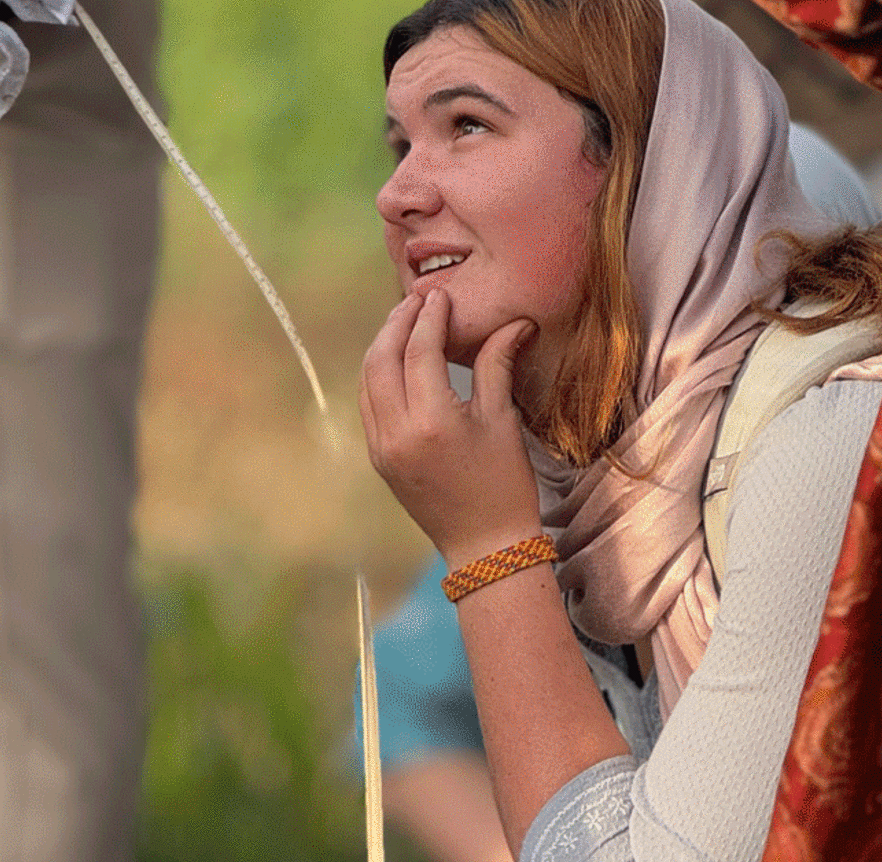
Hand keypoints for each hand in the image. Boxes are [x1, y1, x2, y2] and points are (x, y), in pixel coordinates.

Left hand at [359, 288, 541, 569]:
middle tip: (417, 300)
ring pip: (367, 380)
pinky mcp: (379, 459)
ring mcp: (382, 448)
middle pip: (381, 358)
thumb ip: (496, 364)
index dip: (429, 316)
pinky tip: (397, 362)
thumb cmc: (504, 486)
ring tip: (405, 323)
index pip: (420, 350)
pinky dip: (378, 375)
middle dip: (397, 323)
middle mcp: (397, 433)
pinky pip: (369, 405)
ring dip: (382, 346)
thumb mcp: (503, 421)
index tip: (440, 295)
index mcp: (431, 421)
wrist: (485, 547)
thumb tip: (513, 321)